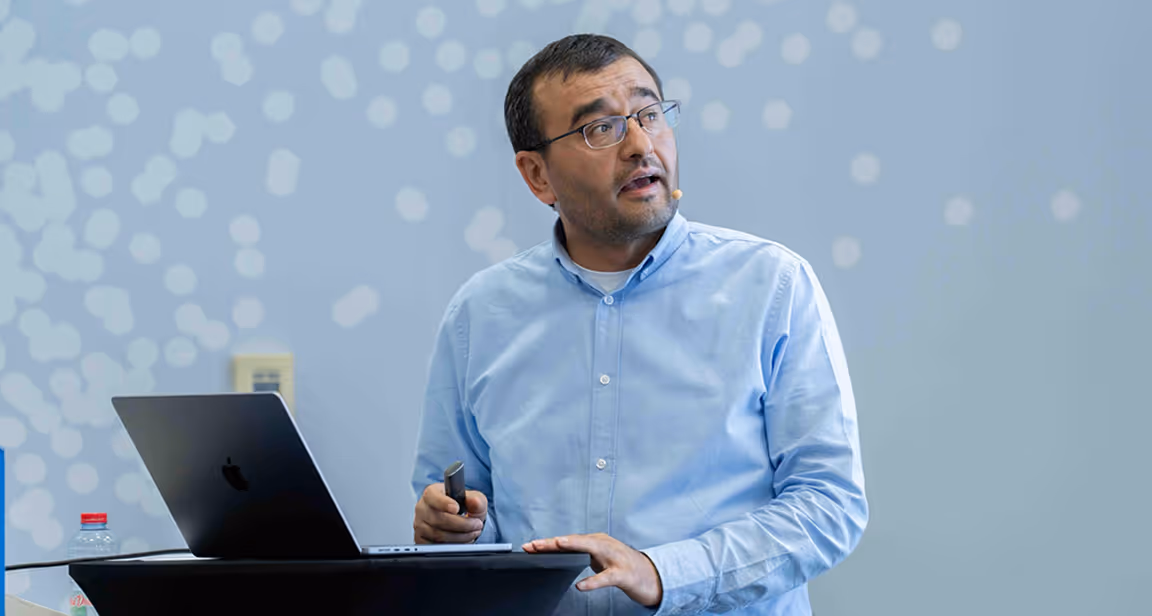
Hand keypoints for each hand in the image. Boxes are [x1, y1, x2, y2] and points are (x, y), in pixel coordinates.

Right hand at [413, 483, 486, 543]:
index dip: (444, 503)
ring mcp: (420, 524)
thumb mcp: (474, 499)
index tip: (456, 508)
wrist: (459, 520)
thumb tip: (475, 502)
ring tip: (473, 532)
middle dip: (462, 524)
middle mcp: (423, 508)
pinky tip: (462, 540)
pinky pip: (436, 546)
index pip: (433, 497)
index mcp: (432, 493)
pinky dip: (452, 545)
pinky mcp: (421, 539)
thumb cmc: (463, 507)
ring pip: (439, 535)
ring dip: (460, 536)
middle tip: (477, 524)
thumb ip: (476, 500)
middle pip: (439, 519)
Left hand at [522, 533, 662, 607]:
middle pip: (575, 541)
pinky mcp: (623, 574)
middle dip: (553, 542)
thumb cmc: (625, 568)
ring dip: (573, 546)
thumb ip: (584, 555)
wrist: (652, 577)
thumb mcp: (601, 559)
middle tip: (534, 545)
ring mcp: (615, 557)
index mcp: (597, 542)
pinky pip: (606, 577)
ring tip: (556, 546)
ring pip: (591, 548)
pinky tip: (580, 586)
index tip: (530, 546)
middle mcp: (605, 545)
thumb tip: (561, 554)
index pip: (569, 540)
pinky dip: (592, 581)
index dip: (548, 543)